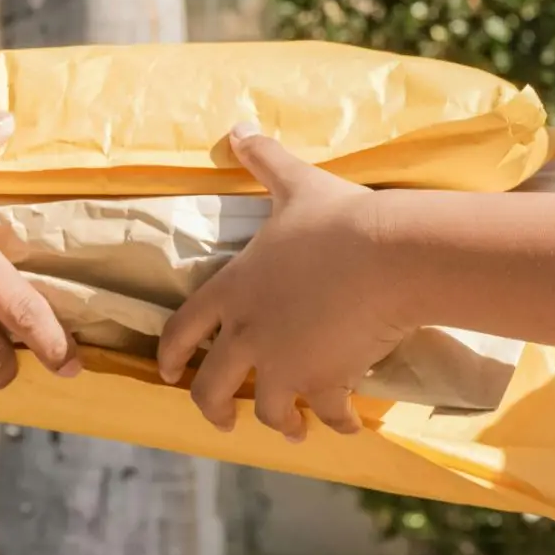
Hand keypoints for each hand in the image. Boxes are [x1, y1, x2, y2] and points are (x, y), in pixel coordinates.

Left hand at [158, 123, 405, 440]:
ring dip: (279, 423)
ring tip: (291, 428)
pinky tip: (348, 425)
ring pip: (268, 411)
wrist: (387, 255)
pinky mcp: (326, 382)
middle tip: (221, 420)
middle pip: (212, 389)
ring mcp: (285, 365)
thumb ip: (262, 159)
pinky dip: (337, 423)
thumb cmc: (335, 219)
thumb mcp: (293, 183)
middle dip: (213, 410)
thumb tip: (240, 125)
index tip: (167, 375)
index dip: (170, 356)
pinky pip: (327, 414)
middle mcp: (248, 335)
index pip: (182, 331)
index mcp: (231, 292)